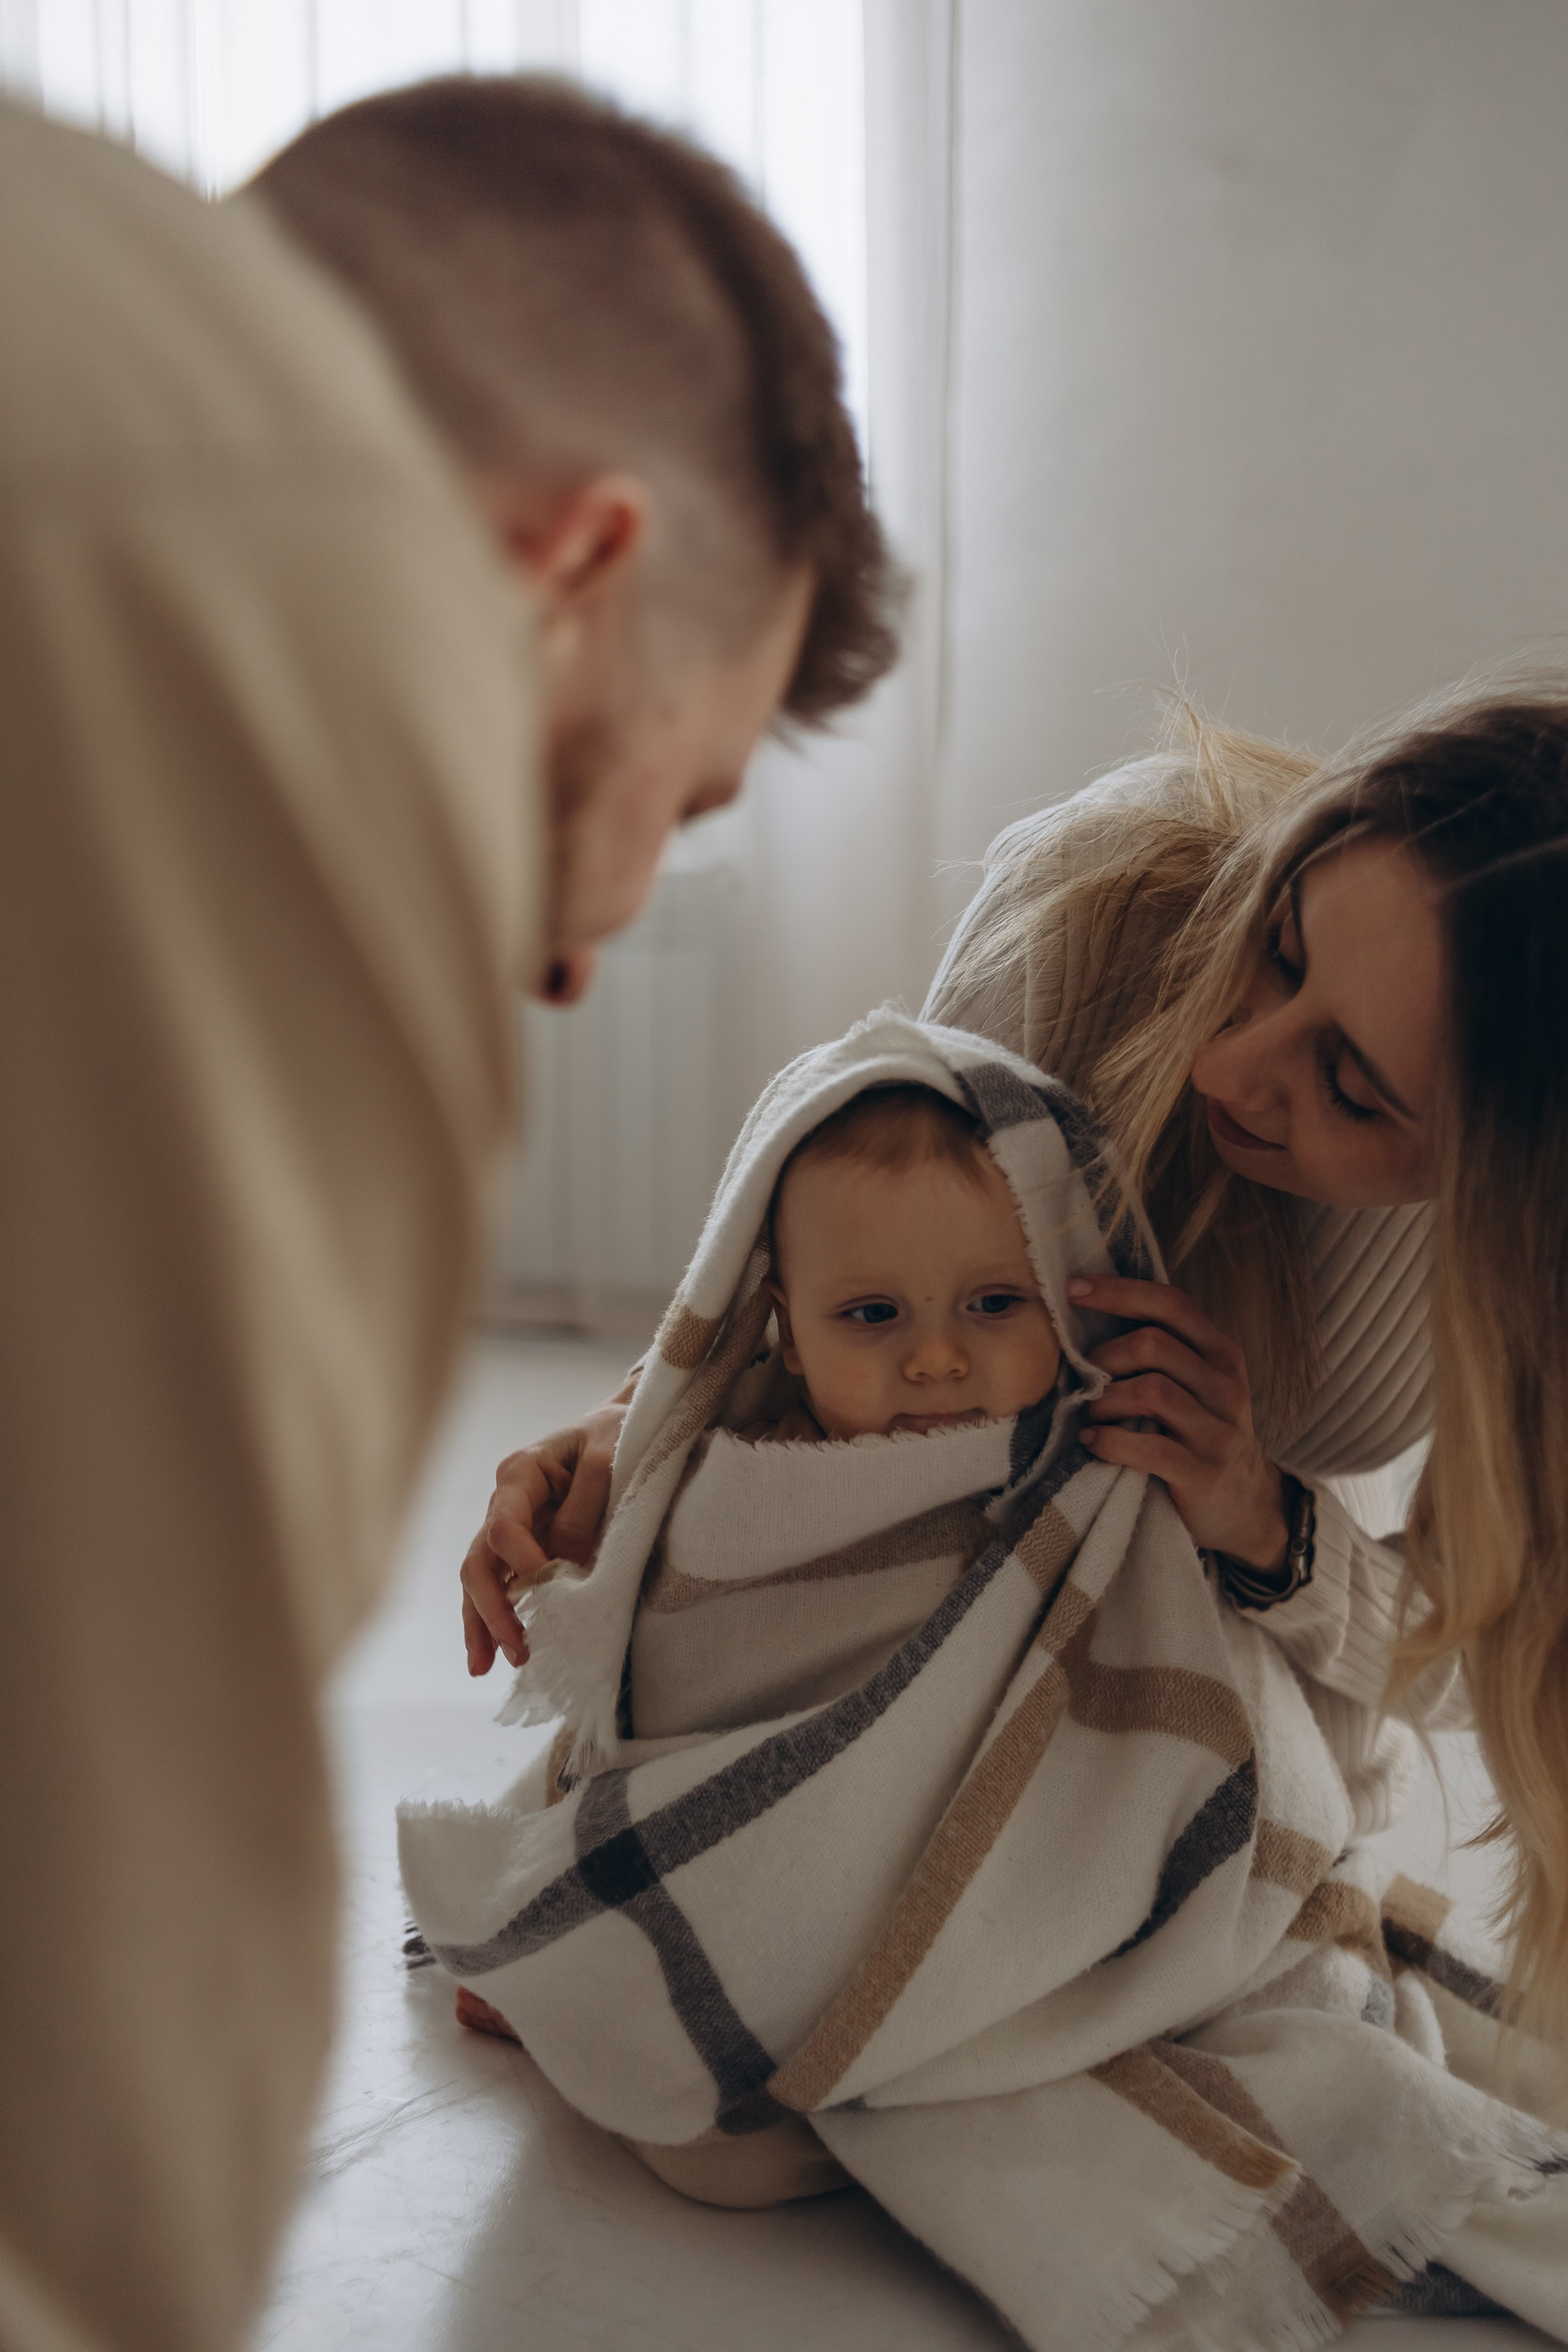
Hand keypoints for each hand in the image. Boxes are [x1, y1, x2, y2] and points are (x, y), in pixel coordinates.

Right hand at [460, 1396, 628, 1674]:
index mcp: (522, 1473)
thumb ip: (584, 1509)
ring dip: (483, 1623)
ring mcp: (513, 1527)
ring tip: (484, 1667)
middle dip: (492, 1609)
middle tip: (515, 1649)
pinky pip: (502, 1585)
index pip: (504, 1527)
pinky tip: (492, 1654)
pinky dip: (495, 1618)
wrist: (626, 1424)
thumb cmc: (619, 1434)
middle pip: (480, 1561)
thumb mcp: (609, 1458)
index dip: (521, 1562)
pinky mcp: (527, 1547)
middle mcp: (507, 1502)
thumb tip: (562, 1566)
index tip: (548, 1585)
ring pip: (482, 1580)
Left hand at [1067, 1275, 1287, 1569]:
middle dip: (1104, 1357)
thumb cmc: (1200, 1433)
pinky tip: (1093, 1444)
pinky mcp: (1204, 1473)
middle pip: (1152, 1344)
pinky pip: (1147, 1448)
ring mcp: (1219, 1431)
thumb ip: (1161, 1352)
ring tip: (1089, 1415)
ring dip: (1103, 1401)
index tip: (1073, 1289)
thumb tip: (1088, 1314)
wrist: (1245, 1505)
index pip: (1171, 1304)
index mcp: (1222, 1353)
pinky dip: (1109, 1442)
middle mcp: (1226, 1386)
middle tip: (1084, 1379)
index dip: (1119, 1291)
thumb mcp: (1196, 1384)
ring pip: (1149, 1392)